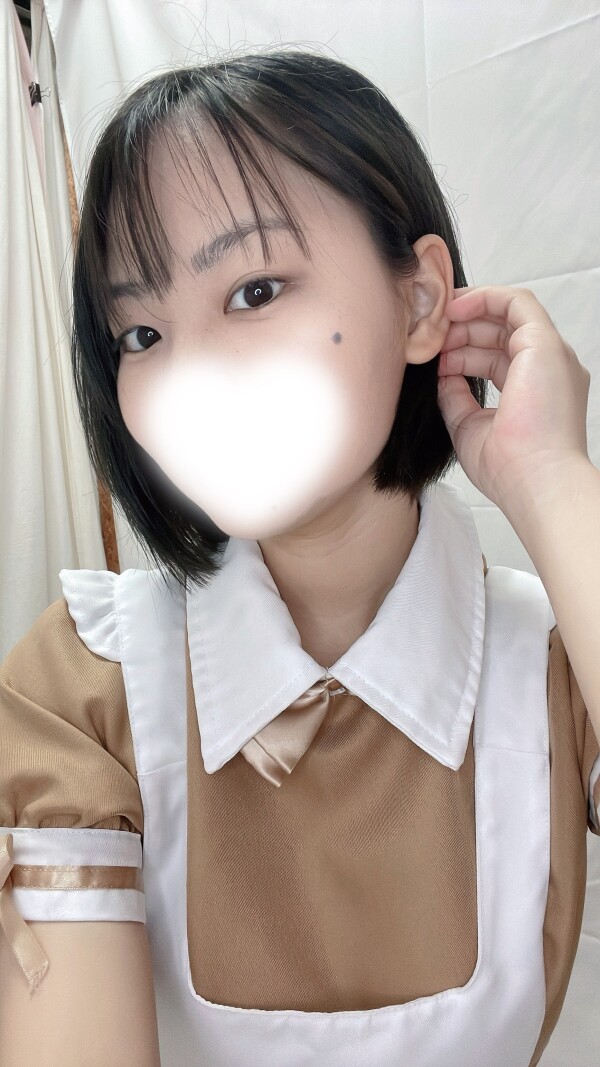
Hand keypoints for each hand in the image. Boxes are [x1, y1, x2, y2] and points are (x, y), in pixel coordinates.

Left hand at [436, 285, 591, 516]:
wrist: (534, 482)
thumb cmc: (509, 469)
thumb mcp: (469, 427)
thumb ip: (456, 397)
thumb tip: (441, 374)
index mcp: (535, 391)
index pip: (497, 358)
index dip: (462, 352)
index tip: (433, 356)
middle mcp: (547, 370)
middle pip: (501, 334)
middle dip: (461, 331)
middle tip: (428, 337)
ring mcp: (550, 355)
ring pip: (508, 314)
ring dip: (469, 314)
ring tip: (436, 324)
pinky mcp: (545, 344)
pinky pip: (516, 302)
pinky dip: (483, 298)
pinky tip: (453, 310)